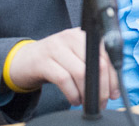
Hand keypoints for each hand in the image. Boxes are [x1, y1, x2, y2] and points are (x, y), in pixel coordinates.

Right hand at [6, 28, 120, 107]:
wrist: (23, 60)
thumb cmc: (55, 61)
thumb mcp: (75, 56)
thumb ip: (93, 63)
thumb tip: (113, 85)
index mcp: (82, 35)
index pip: (106, 54)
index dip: (113, 76)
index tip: (115, 92)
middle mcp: (70, 37)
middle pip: (95, 63)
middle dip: (102, 87)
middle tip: (103, 101)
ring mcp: (55, 48)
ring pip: (81, 72)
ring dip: (87, 92)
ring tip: (87, 102)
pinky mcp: (43, 61)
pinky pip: (64, 79)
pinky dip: (72, 93)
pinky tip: (75, 100)